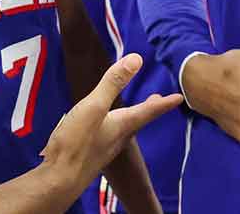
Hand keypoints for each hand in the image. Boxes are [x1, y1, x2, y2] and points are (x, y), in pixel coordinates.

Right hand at [41, 54, 182, 189]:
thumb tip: (137, 59)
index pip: (149, 111)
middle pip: (138, 120)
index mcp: (122, 125)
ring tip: (133, 110)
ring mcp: (104, 148)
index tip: (180, 97)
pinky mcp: (90, 154)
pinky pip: (109, 135)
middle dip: (149, 108)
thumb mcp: (94, 106)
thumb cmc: (77, 143)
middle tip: (159, 99)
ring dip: (132, 116)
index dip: (164, 102)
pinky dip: (114, 125)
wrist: (59, 179)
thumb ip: (113, 83)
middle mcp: (117, 137)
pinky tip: (103, 126)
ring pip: (124, 128)